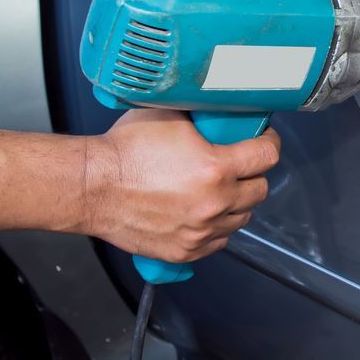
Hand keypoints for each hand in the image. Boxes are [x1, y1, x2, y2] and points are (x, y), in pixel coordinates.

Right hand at [84, 109, 280, 262]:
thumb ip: (204, 116)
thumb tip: (223, 109)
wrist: (90, 186)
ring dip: (237, 203)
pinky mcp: (184, 250)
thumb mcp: (171, 116)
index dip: (268, 143)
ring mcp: (200, 231)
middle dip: (253, 175)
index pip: (267, 156)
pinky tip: (206, 212)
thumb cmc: (124, 151)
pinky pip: (219, 241)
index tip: (263, 140)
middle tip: (241, 165)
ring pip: (242, 218)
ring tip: (222, 189)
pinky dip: (217, 228)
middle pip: (260, 190)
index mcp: (216, 168)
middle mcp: (214, 203)